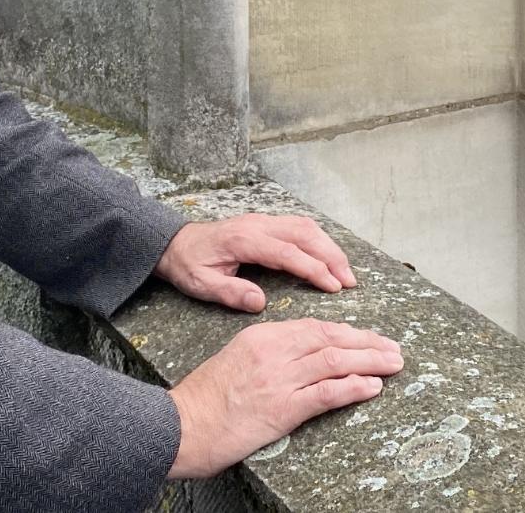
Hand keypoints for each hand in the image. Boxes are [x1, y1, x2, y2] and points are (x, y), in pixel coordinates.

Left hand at [155, 214, 356, 312]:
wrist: (174, 242)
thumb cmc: (189, 264)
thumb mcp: (201, 284)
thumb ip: (230, 293)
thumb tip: (260, 303)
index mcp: (244, 240)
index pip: (288, 252)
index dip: (314, 269)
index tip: (333, 287)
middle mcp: (258, 224)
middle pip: (305, 233)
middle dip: (331, 256)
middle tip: (350, 281)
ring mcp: (263, 220)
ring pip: (305, 227)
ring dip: (329, 247)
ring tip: (345, 272)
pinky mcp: (266, 223)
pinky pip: (299, 226)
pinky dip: (319, 241)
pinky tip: (328, 257)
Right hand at [167, 319, 402, 478]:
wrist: (181, 425)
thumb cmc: (203, 399)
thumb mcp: (235, 360)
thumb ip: (268, 354)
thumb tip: (302, 359)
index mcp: (261, 336)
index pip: (315, 327)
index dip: (347, 332)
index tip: (367, 338)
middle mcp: (274, 352)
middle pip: (332, 339)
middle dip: (368, 343)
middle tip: (392, 348)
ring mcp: (280, 379)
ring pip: (336, 361)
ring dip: (371, 361)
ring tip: (393, 363)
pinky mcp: (283, 408)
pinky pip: (327, 393)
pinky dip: (354, 387)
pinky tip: (373, 387)